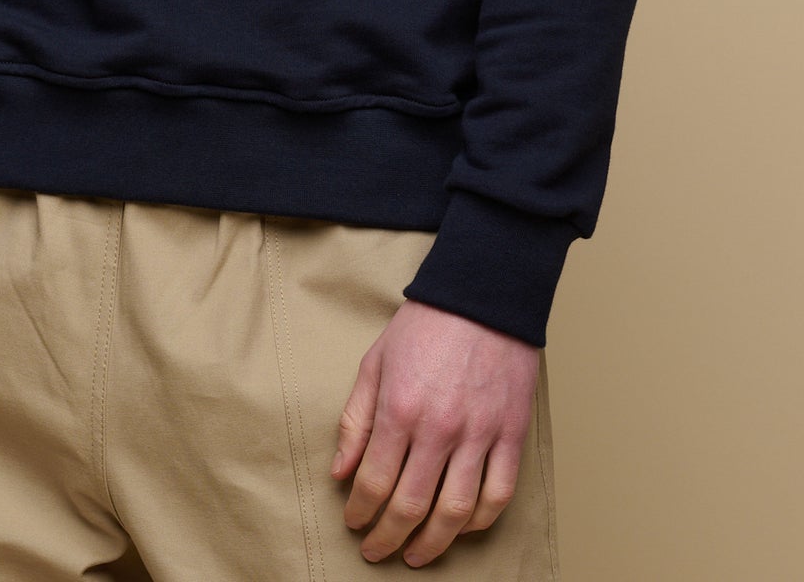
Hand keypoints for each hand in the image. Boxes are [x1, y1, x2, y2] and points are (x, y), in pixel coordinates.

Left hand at [331, 297, 538, 566]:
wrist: (482, 295)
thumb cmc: (425, 326)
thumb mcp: (375, 362)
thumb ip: (356, 419)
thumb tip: (340, 471)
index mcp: (400, 408)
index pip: (374, 481)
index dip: (360, 511)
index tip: (353, 523)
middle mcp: (439, 428)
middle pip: (411, 506)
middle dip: (388, 537)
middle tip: (376, 552)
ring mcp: (479, 434)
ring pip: (456, 512)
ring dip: (433, 543)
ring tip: (416, 556)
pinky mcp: (511, 433)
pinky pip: (498, 494)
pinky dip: (480, 522)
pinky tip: (462, 528)